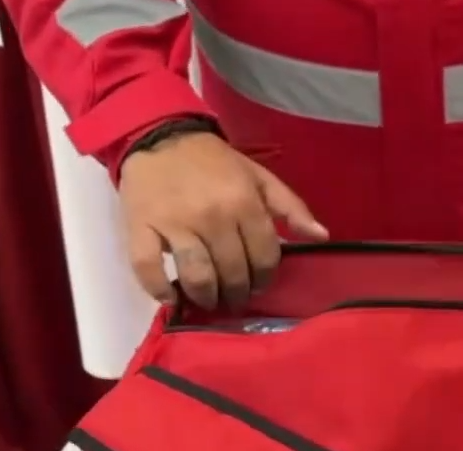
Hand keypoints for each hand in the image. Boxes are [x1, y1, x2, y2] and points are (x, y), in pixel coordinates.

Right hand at [118, 131, 327, 308]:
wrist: (160, 138)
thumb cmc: (213, 162)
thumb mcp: (258, 177)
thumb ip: (291, 207)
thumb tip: (321, 236)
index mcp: (245, 203)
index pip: (264, 257)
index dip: (264, 278)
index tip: (258, 285)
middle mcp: (213, 216)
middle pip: (233, 273)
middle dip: (238, 293)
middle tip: (234, 297)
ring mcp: (175, 224)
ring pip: (198, 277)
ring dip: (207, 297)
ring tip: (209, 300)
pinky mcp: (141, 227)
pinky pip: (148, 269)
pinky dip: (159, 290)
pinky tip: (170, 298)